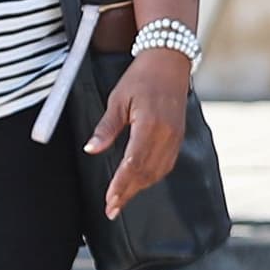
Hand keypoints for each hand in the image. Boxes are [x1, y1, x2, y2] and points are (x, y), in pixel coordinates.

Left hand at [87, 46, 194, 217]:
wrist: (169, 60)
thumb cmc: (141, 76)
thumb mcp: (118, 99)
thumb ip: (106, 128)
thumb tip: (91, 149)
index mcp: (151, 124)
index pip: (134, 164)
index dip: (121, 185)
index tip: (109, 201)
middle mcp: (167, 134)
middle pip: (146, 172)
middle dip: (128, 193)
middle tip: (111, 209)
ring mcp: (176, 136)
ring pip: (158, 171)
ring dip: (140, 187)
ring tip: (122, 200)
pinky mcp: (178, 136)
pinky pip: (167, 163)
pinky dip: (152, 176)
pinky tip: (140, 182)